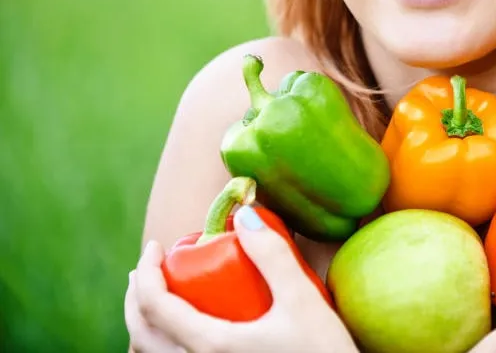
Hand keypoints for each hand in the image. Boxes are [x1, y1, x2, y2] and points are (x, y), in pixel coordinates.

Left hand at [124, 206, 357, 352]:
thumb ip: (272, 256)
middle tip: (145, 269)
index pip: (157, 306)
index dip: (147, 272)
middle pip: (142, 336)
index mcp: (210, 346)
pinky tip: (182, 334)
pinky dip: (162, 347)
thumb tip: (242, 214)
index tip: (155, 246)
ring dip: (144, 326)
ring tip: (157, 300)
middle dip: (136, 298)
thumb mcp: (301, 300)